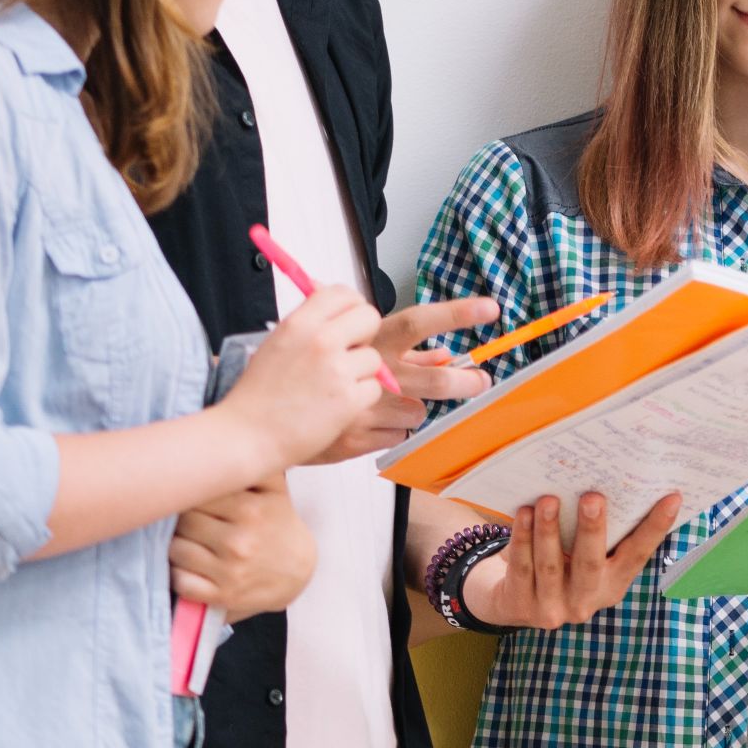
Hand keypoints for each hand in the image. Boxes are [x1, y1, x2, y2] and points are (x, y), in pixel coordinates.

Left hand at [170, 477, 317, 620]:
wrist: (297, 572)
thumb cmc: (278, 524)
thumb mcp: (274, 490)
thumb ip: (253, 464)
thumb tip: (224, 439)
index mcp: (250, 509)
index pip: (195, 493)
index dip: (188, 492)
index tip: (191, 494)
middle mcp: (238, 541)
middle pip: (181, 521)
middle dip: (180, 519)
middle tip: (191, 518)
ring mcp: (229, 572)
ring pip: (174, 550)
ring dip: (177, 545)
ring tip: (191, 540)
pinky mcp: (220, 597)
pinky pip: (179, 581)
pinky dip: (178, 573)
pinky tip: (191, 565)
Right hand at [222, 286, 385, 469]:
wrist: (247, 437)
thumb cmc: (258, 396)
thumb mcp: (277, 344)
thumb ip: (307, 323)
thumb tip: (329, 299)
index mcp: (299, 324)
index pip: (344, 293)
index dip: (352, 307)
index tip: (349, 321)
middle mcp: (320, 341)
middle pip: (369, 318)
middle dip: (364, 336)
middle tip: (348, 354)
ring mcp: (336, 370)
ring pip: (374, 358)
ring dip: (360, 373)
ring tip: (331, 388)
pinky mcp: (349, 399)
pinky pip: (374, 388)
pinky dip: (359, 400)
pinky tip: (334, 407)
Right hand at [309, 296, 501, 463]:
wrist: (258, 420)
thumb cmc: (302, 376)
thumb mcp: (348, 349)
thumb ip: (401, 353)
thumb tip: (443, 354)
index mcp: (369, 341)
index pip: (419, 321)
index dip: (457, 314)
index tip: (489, 308)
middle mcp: (369, 373)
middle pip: (432, 378)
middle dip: (462, 381)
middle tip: (480, 380)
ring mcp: (364, 408)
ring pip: (417, 412)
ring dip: (409, 410)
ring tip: (385, 406)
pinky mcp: (357, 439)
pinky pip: (395, 436)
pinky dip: (388, 432)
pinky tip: (365, 424)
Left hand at [461, 490, 681, 629]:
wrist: (515, 601)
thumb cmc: (561, 564)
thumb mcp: (587, 557)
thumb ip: (604, 535)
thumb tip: (619, 480)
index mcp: (613, 584)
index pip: (638, 555)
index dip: (656, 528)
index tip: (672, 498)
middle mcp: (587, 601)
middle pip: (590, 563)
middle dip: (592, 529)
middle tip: (593, 496)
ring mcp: (553, 607)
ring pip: (550, 565)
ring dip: (549, 529)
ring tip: (548, 499)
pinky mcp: (521, 605)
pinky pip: (522, 567)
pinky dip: (522, 538)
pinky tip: (524, 512)